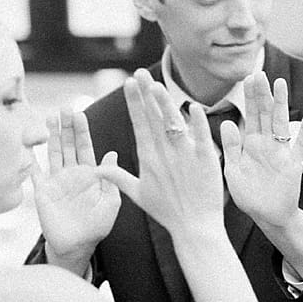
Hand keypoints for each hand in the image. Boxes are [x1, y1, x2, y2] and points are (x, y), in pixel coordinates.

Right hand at [33, 107, 118, 263]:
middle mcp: (71, 174)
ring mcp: (56, 181)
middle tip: (64, 107)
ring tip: (50, 116)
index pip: (85, 147)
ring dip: (51, 135)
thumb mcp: (110, 202)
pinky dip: (30, 160)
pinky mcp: (42, 192)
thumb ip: (111, 178)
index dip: (82, 131)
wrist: (77, 246)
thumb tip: (112, 153)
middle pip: (68, 145)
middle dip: (66, 126)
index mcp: (89, 174)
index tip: (80, 113)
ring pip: (53, 153)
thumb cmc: (97, 226)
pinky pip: (34, 173)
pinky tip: (26, 145)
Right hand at [95, 72, 223, 237]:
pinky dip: (198, 122)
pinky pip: (202, 137)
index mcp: (149, 159)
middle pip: (153, 118)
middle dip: (145, 95)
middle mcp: (164, 155)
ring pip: (174, 124)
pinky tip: (193, 107)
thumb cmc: (166, 212)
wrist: (194, 227)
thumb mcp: (138, 194)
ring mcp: (185, 156)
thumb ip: (119, 178)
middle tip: (138, 74)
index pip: (140, 124)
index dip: (134, 103)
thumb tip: (96, 169)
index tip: (128, 84)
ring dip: (165, 103)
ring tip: (156, 84)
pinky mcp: (206, 160)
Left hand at [221, 75, 302, 231]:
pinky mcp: (293, 163)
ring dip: (281, 103)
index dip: (248, 97)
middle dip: (262, 94)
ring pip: (280, 122)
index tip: (246, 77)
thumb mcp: (233, 171)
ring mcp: (280, 151)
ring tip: (280, 83)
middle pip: (264, 113)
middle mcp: (266, 143)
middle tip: (259, 73)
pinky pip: (301, 143)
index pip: (249, 115)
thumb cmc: (249, 195)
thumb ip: (231, 148)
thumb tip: (227, 123)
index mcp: (249, 144)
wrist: (268, 216)